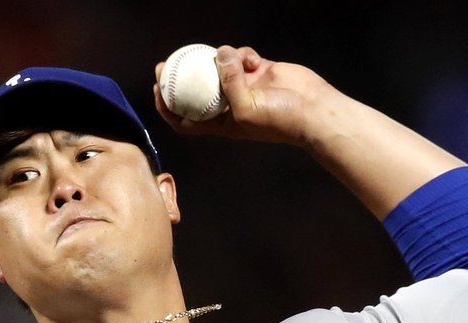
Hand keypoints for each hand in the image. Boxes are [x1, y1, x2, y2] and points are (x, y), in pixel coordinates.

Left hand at [154, 45, 330, 146]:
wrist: (310, 110)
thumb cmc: (278, 120)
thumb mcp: (246, 108)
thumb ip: (229, 82)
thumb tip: (219, 55)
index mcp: (220, 123)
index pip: (185, 119)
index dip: (167, 107)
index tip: (158, 90)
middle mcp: (228, 105)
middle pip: (195, 89)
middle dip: (179, 77)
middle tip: (165, 62)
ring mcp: (242, 86)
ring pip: (219, 67)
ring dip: (222, 59)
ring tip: (233, 59)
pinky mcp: (257, 71)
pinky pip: (240, 55)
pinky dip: (243, 53)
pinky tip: (254, 60)